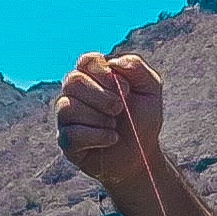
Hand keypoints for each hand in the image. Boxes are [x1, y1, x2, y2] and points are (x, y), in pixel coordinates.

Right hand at [53, 51, 166, 191]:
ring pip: (68, 108)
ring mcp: (67, 117)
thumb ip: (136, 66)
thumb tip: (114, 62)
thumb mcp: (150, 89)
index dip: (103, 72)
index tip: (126, 88)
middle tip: (120, 109)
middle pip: (73, 81)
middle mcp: (75, 93)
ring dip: (100, 118)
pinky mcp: (66, 141)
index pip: (86, 61)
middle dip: (101, 96)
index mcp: (93, 76)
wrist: (142, 154)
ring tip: (114, 126)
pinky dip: (97, 137)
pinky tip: (111, 139)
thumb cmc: (143, 119)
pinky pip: (71, 134)